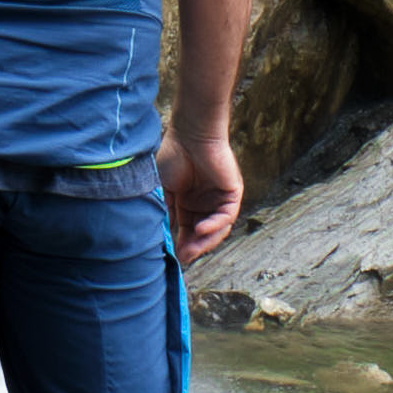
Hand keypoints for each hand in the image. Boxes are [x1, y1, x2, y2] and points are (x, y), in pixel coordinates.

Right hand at [163, 123, 243, 263]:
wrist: (190, 134)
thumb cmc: (173, 155)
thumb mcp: (162, 189)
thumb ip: (164, 210)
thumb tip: (160, 234)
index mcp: (188, 202)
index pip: (187, 230)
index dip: (181, 243)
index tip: (172, 256)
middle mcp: (205, 203)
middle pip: (202, 233)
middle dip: (193, 247)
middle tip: (182, 258)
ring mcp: (219, 199)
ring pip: (217, 229)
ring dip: (204, 241)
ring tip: (191, 249)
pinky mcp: (232, 194)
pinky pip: (226, 216)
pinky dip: (215, 225)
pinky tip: (201, 229)